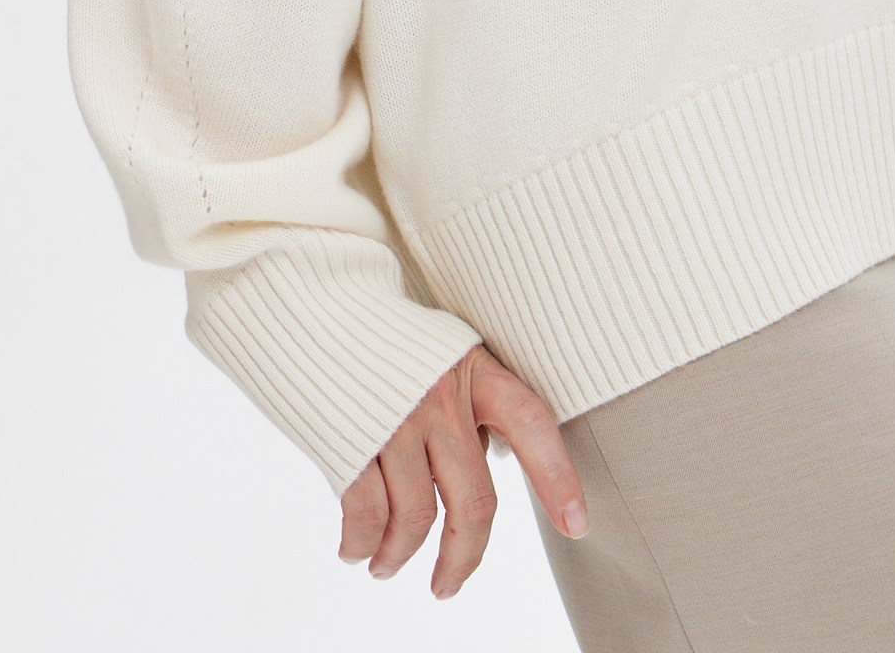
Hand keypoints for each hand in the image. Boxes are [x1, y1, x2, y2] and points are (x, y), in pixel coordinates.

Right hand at [337, 340, 589, 599]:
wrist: (316, 306)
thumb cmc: (388, 344)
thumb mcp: (446, 359)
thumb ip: (470, 408)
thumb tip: (489, 465)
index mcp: (474, 372)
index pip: (531, 422)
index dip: (557, 476)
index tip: (577, 525)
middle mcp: (441, 397)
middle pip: (474, 501)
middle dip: (464, 559)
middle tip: (447, 587)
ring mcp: (396, 420)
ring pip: (415, 518)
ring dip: (398, 557)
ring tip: (385, 567)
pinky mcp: (350, 441)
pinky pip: (365, 515)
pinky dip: (360, 545)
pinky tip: (356, 550)